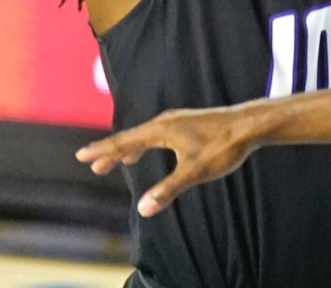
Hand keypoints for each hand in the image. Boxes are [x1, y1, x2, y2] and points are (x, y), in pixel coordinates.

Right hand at [76, 104, 265, 215]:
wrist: (248, 124)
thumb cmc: (223, 146)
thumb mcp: (194, 171)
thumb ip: (168, 190)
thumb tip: (142, 209)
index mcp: (162, 129)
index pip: (125, 141)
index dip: (102, 150)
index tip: (81, 156)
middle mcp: (166, 120)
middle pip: (131, 137)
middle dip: (111, 151)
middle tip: (92, 166)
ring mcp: (177, 120)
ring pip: (144, 135)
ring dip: (128, 148)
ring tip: (115, 162)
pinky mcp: (187, 124)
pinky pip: (156, 133)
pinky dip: (143, 144)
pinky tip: (145, 150)